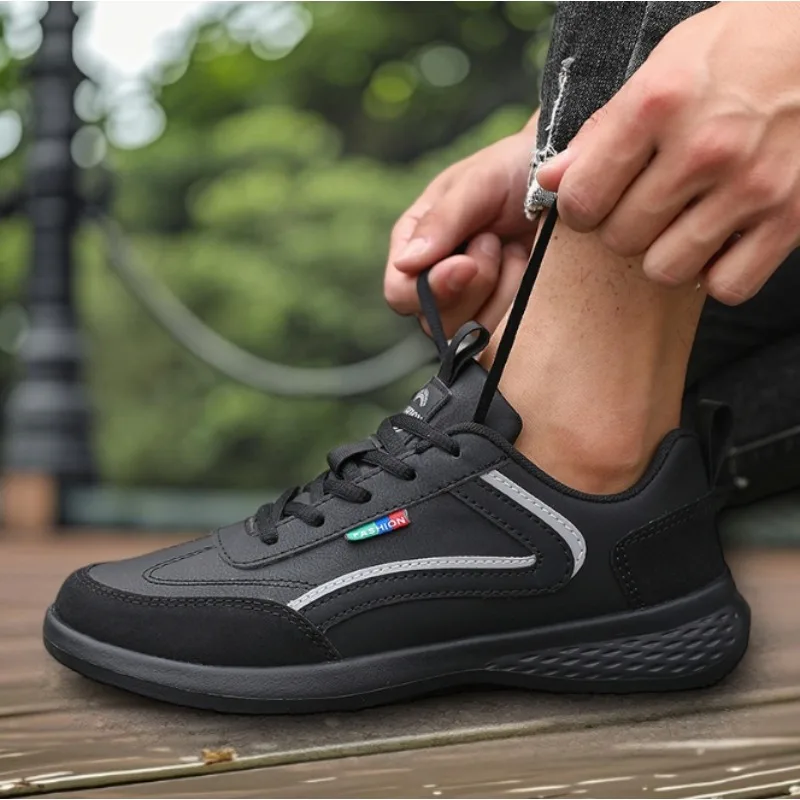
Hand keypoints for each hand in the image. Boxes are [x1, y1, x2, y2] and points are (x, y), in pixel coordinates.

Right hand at [384, 127, 537, 334]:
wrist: (563, 180)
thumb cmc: (512, 170)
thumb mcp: (477, 183)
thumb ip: (442, 221)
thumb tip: (405, 263)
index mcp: (414, 246)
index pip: (400, 293)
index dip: (431, 288)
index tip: (467, 264)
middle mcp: (434, 280)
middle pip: (435, 320)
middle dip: (474, 284)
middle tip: (494, 241)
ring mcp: (469, 302)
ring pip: (470, 332)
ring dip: (499, 291)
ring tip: (512, 249)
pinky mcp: (502, 313)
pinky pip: (504, 333)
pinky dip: (519, 300)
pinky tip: (526, 267)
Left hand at [536, 2, 799, 305]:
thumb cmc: (739, 50)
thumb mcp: (663, 66)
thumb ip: (601, 130)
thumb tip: (548, 180)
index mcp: (660, 104)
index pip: (583, 197)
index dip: (580, 207)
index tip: (593, 202)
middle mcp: (705, 148)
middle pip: (621, 238)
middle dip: (622, 228)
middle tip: (645, 206)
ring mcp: (753, 186)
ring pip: (667, 269)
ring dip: (666, 254)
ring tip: (682, 223)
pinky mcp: (793, 217)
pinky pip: (727, 286)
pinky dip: (718, 274)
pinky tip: (721, 241)